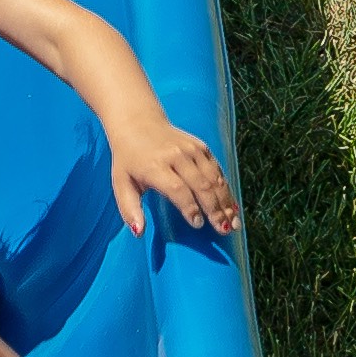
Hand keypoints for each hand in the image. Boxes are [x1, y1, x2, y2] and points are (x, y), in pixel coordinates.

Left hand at [109, 113, 239, 238]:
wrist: (138, 123)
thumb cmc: (128, 160)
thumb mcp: (121, 184)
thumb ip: (129, 209)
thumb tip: (139, 233)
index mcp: (155, 166)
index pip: (177, 189)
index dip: (189, 207)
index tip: (197, 224)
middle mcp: (176, 156)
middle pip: (201, 185)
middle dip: (214, 210)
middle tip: (223, 230)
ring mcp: (191, 149)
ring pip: (214, 178)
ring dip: (225, 202)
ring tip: (234, 223)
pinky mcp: (201, 147)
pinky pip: (217, 170)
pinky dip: (226, 189)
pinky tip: (232, 207)